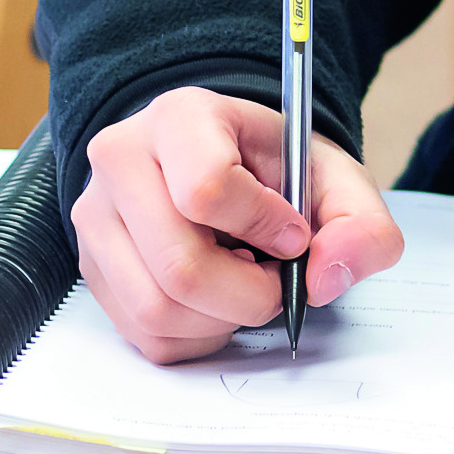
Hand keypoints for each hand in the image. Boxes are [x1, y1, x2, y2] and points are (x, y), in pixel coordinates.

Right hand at [72, 86, 405, 363]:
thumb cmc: (276, 172)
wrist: (227, 168)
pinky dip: (196, 334)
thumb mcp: (334, 179)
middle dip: (248, 294)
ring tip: (241, 281)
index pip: (207, 189)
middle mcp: (120, 160)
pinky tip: (214, 299)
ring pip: (157, 308)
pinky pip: (145, 336)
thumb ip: (360, 224)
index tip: (293, 234)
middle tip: (273, 279)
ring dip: (221, 318)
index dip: (264, 228)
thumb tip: (325, 278)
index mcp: (180, 118)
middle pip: (180, 266)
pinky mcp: (94, 269)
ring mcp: (96, 218)